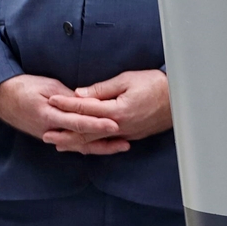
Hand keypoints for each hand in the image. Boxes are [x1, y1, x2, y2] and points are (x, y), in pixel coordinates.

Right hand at [0, 74, 121, 149]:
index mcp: (48, 115)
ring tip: (120, 147)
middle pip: (80, 140)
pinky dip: (86, 146)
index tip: (115, 125)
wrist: (1, 96)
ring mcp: (48, 135)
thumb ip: (69, 98)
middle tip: (126, 143)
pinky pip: (70, 144)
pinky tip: (101, 147)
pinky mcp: (48, 136)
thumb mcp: (48, 86)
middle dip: (104, 143)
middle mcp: (49, 130)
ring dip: (99, 147)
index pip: (77, 122)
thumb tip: (89, 103)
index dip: (97, 124)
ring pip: (76, 146)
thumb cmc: (25, 87)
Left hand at [45, 69, 172, 154]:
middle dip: (64, 131)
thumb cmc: (156, 85)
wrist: (181, 100)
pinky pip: (107, 143)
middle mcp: (118, 126)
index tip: (52, 100)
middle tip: (45, 133)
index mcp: (116, 110)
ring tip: (58, 144)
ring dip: (75, 142)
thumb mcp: (128, 80)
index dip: (66, 103)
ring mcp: (125, 133)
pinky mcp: (132, 136)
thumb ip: (102, 88)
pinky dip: (92, 145)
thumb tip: (80, 93)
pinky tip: (84, 145)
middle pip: (85, 131)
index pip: (84, 107)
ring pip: (95, 141)